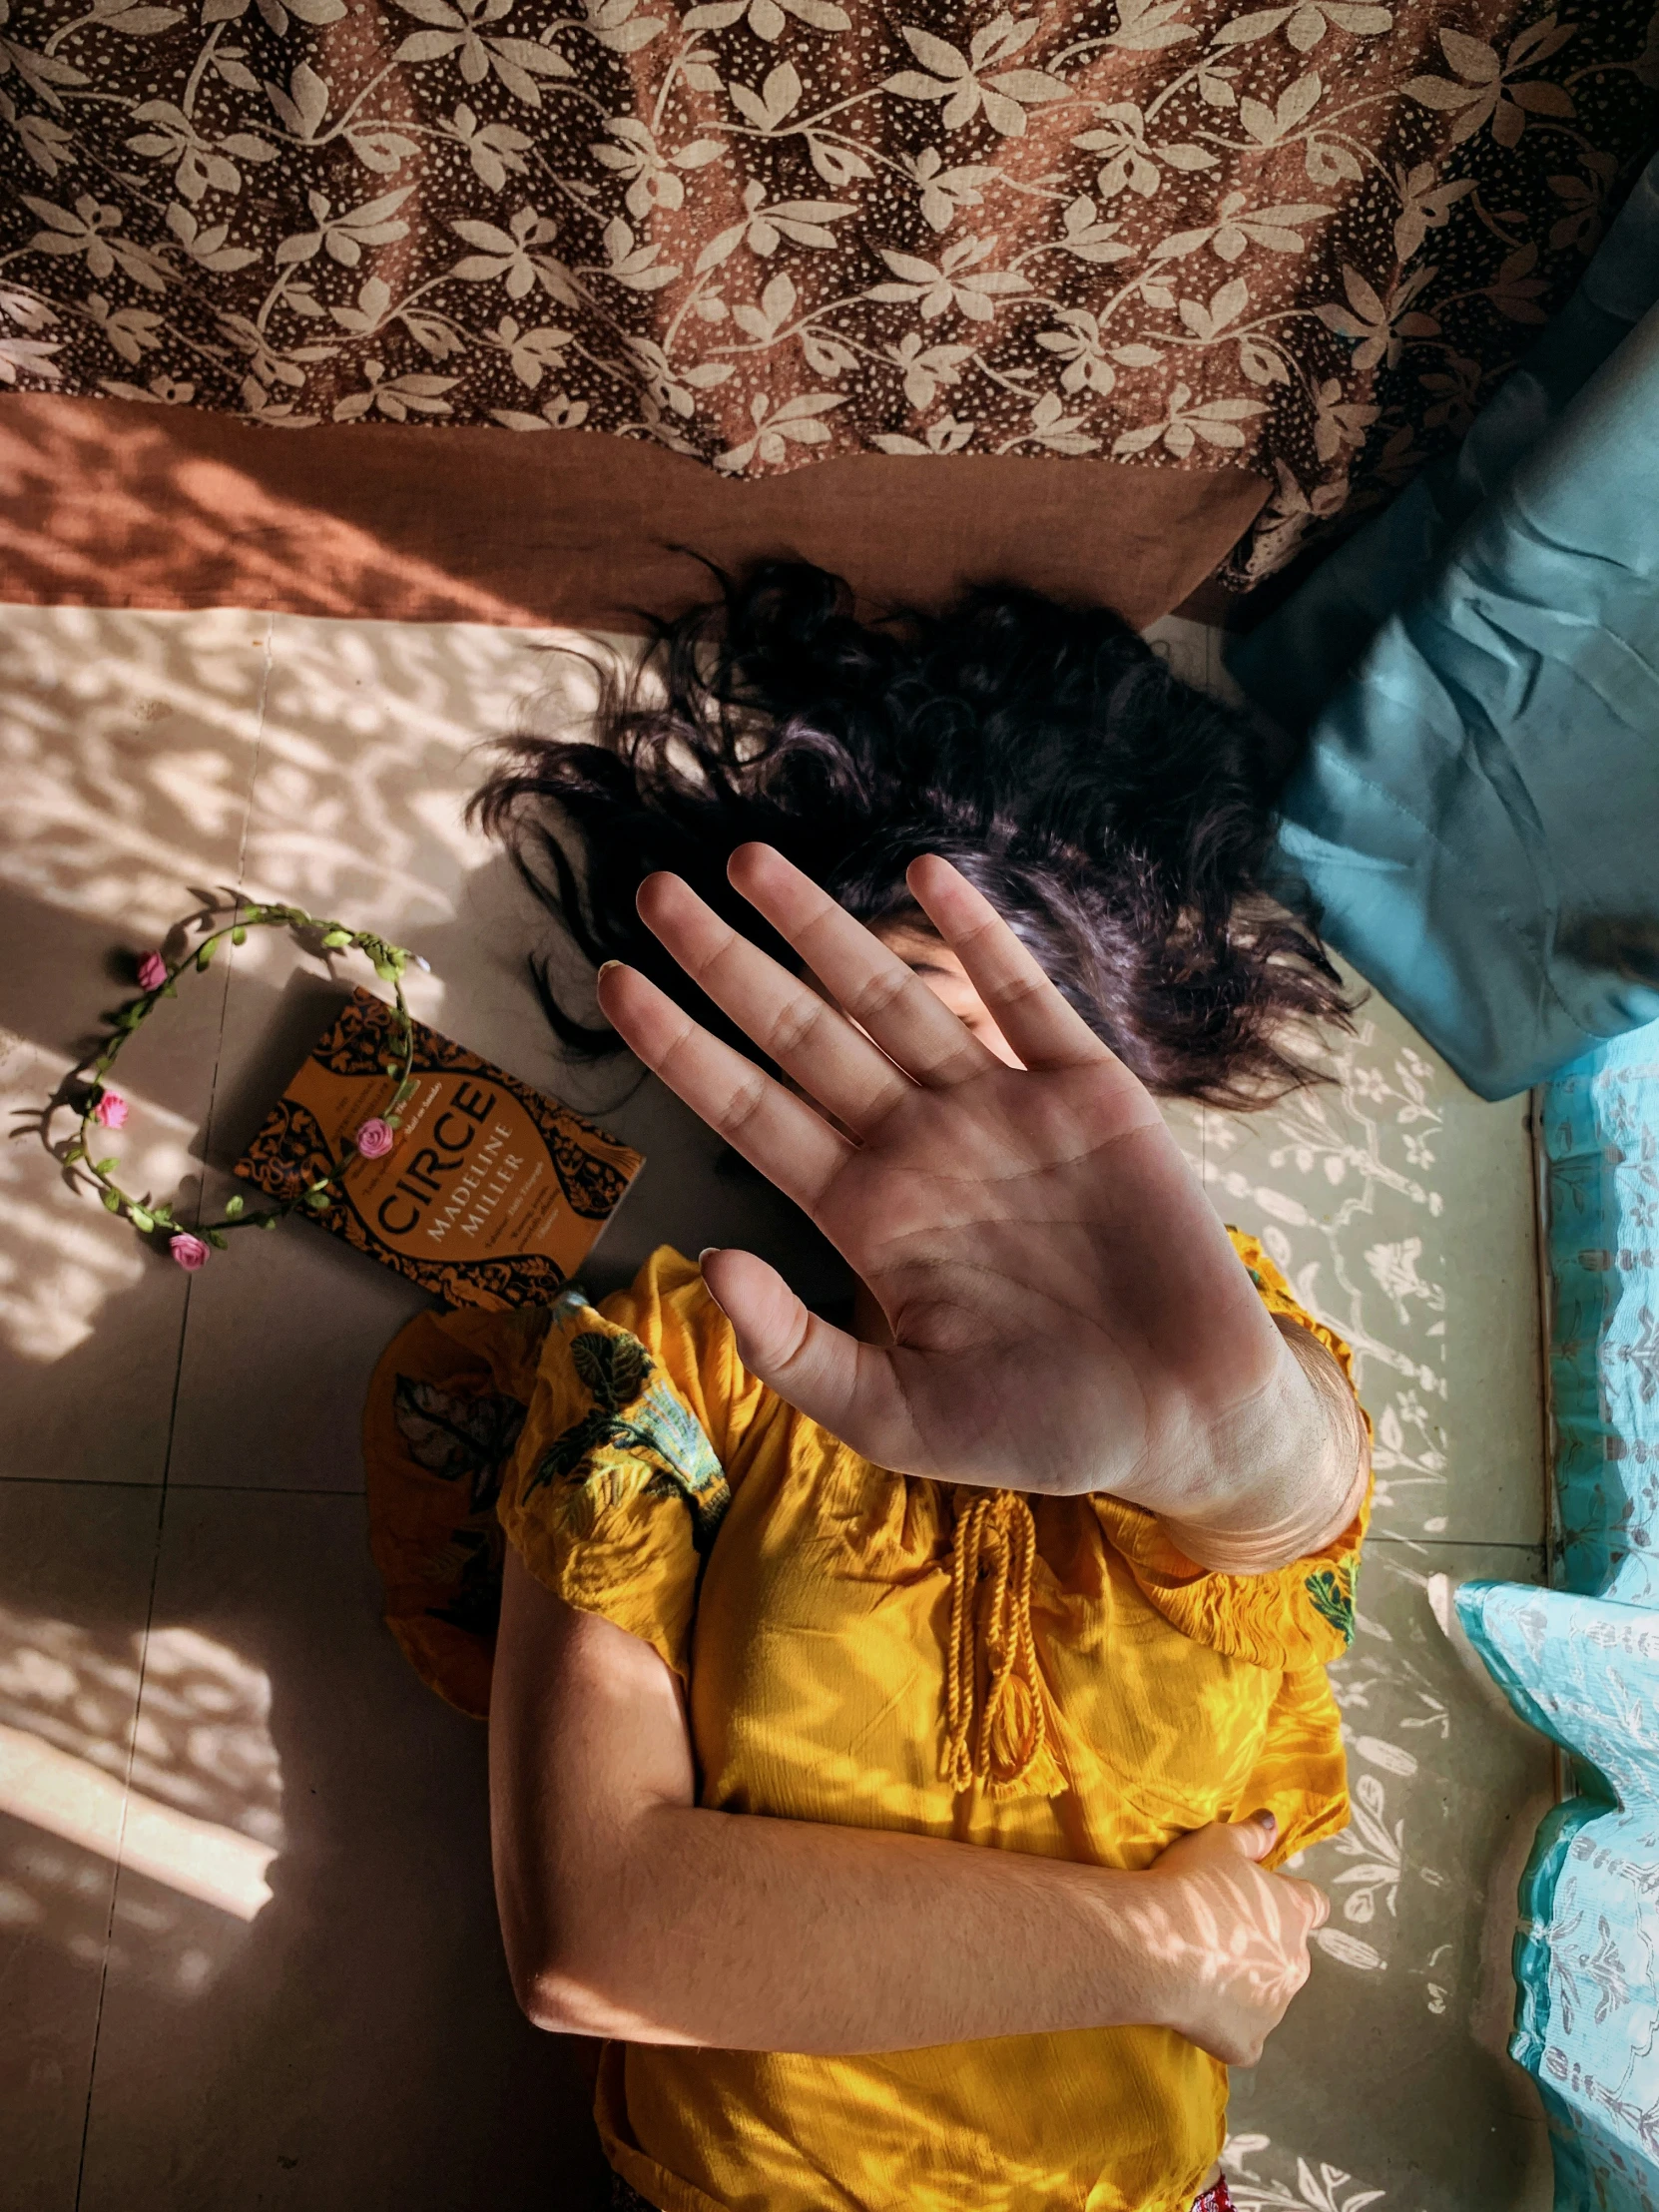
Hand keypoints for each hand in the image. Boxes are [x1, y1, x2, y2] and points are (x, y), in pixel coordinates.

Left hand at [596, 844, 1327, 1519]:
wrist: (1182, 1419)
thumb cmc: (1036, 1427)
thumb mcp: (892, 1417)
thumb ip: (792, 1348)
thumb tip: (707, 1261)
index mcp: (863, 1213)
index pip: (747, 1110)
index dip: (679, 1046)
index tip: (611, 984)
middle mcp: (917, 1144)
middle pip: (798, 1033)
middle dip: (725, 963)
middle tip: (651, 894)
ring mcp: (998, 1110)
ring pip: (889, 997)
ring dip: (822, 928)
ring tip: (748, 862)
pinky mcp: (1087, 1094)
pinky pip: (1023, 998)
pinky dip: (978, 935)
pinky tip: (926, 874)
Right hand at [1138, 1813, 1327, 2065]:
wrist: (1162, 1945)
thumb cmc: (1192, 1885)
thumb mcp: (1218, 1842)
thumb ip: (1251, 1834)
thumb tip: (1273, 1822)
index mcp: (1294, 1912)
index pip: (1315, 1906)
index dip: (1290, 1902)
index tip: (1264, 1900)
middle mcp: (1296, 1963)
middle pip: (1290, 1955)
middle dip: (1265, 1947)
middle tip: (1218, 1934)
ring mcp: (1273, 2009)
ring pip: (1266, 1996)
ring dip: (1246, 1987)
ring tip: (1201, 1971)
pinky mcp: (1247, 2044)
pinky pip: (1242, 2037)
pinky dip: (1226, 2028)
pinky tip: (1198, 2012)